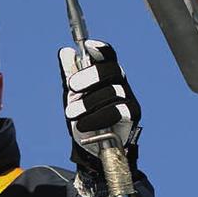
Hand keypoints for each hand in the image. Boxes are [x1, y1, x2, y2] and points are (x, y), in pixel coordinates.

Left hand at [58, 40, 140, 172]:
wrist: (91, 149)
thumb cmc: (85, 119)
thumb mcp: (73, 97)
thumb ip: (70, 75)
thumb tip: (66, 52)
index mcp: (106, 75)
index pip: (108, 56)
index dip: (100, 49)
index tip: (87, 46)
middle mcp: (120, 83)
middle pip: (111, 70)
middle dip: (89, 76)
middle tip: (71, 87)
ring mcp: (128, 99)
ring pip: (112, 91)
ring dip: (87, 102)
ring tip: (71, 114)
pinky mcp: (132, 115)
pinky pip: (117, 110)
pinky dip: (97, 117)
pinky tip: (83, 124)